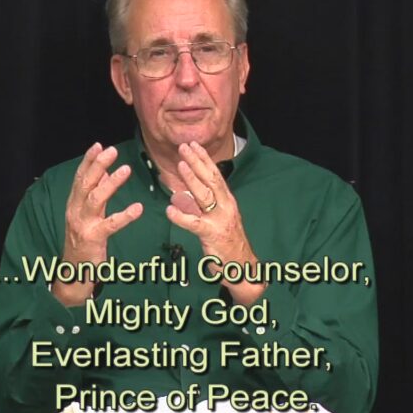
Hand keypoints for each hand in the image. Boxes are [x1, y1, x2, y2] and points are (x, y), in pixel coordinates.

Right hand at [55, 142, 142, 305]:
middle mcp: (75, 211)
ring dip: (110, 183)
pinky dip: (125, 215)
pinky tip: (138, 208)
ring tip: (126, 169)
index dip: (88, 161)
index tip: (98, 145)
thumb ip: (94, 195)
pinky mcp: (93, 239)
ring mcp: (83, 225)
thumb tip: (102, 172)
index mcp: (73, 204)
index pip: (80, 178)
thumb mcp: (86, 215)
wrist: (73, 272)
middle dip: (98, 165)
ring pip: (95, 199)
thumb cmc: (83, 241)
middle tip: (111, 151)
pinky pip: (111, 225)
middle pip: (85, 184)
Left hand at [166, 141, 264, 304]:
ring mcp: (219, 220)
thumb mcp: (215, 220)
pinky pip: (194, 223)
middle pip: (210, 179)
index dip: (204, 159)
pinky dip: (181, 216)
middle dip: (196, 162)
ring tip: (179, 165)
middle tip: (184, 147)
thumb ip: (198, 207)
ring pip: (204, 196)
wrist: (243, 267)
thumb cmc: (227, 242)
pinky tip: (169, 210)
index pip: (215, 175)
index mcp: (227, 201)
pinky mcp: (212, 235)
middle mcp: (226, 206)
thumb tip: (178, 194)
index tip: (194, 145)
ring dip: (191, 179)